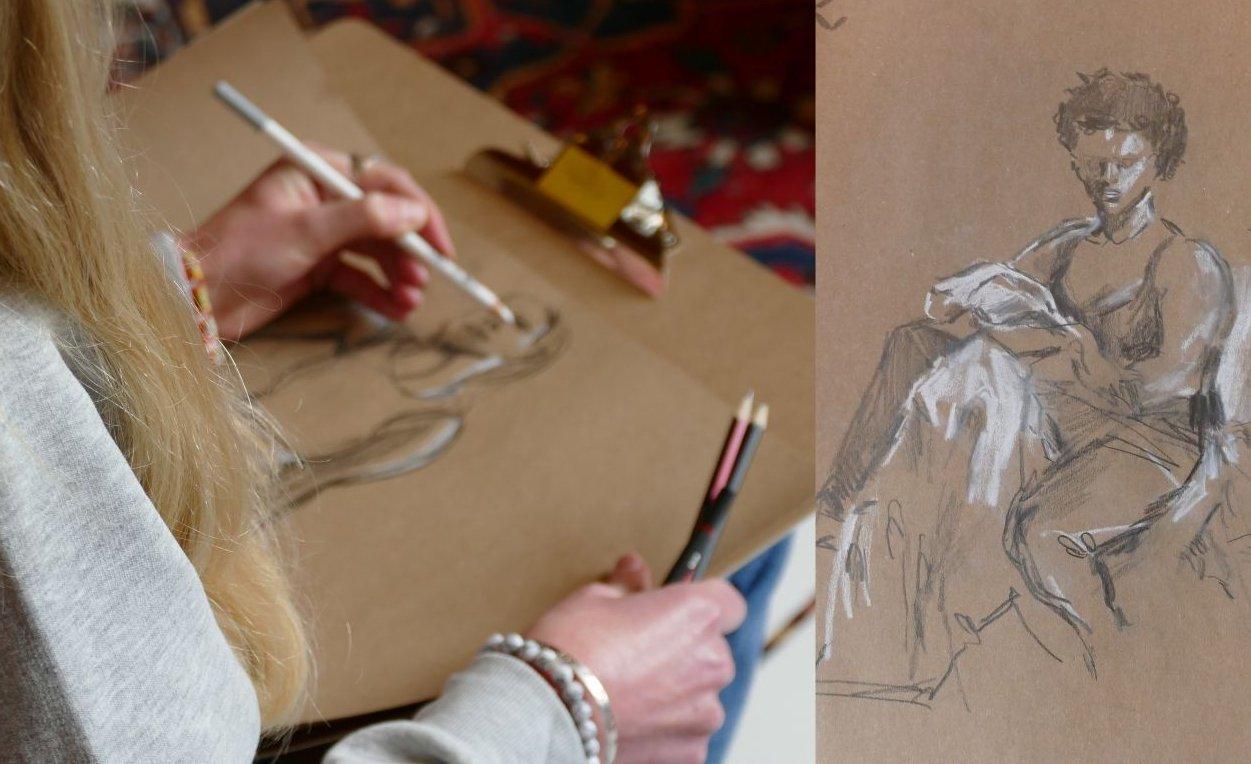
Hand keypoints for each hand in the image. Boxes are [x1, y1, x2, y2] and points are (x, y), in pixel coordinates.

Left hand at [183, 145, 455, 339]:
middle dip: (410, 251)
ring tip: (412, 300)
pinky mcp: (316, 268)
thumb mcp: (306, 231)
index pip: (385, 182)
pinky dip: (380, 293)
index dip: (419, 213)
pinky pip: (359, 277)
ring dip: (399, 275)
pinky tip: (397, 310)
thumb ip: (364, 219)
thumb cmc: (240, 251)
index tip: (440, 246)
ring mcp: (321, 235)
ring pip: (376, 251)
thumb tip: (416, 212)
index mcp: (316, 171)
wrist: (196, 296)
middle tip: (427, 279)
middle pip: (386, 219)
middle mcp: (323, 199)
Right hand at [528, 553, 745, 763]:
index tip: (678, 610)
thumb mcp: (593, 599)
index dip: (704, 605)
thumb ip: (626, 585)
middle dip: (685, 650)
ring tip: (631, 695)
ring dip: (678, 692)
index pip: (729, 603)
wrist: (548, 713)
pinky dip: (667, 729)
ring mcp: (705, 711)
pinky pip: (688, 733)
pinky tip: (632, 723)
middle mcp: (712, 660)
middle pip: (713, 650)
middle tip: (640, 654)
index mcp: (697, 614)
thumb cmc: (569, 650)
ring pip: (701, 695)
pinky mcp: (692, 750)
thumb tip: (634, 570)